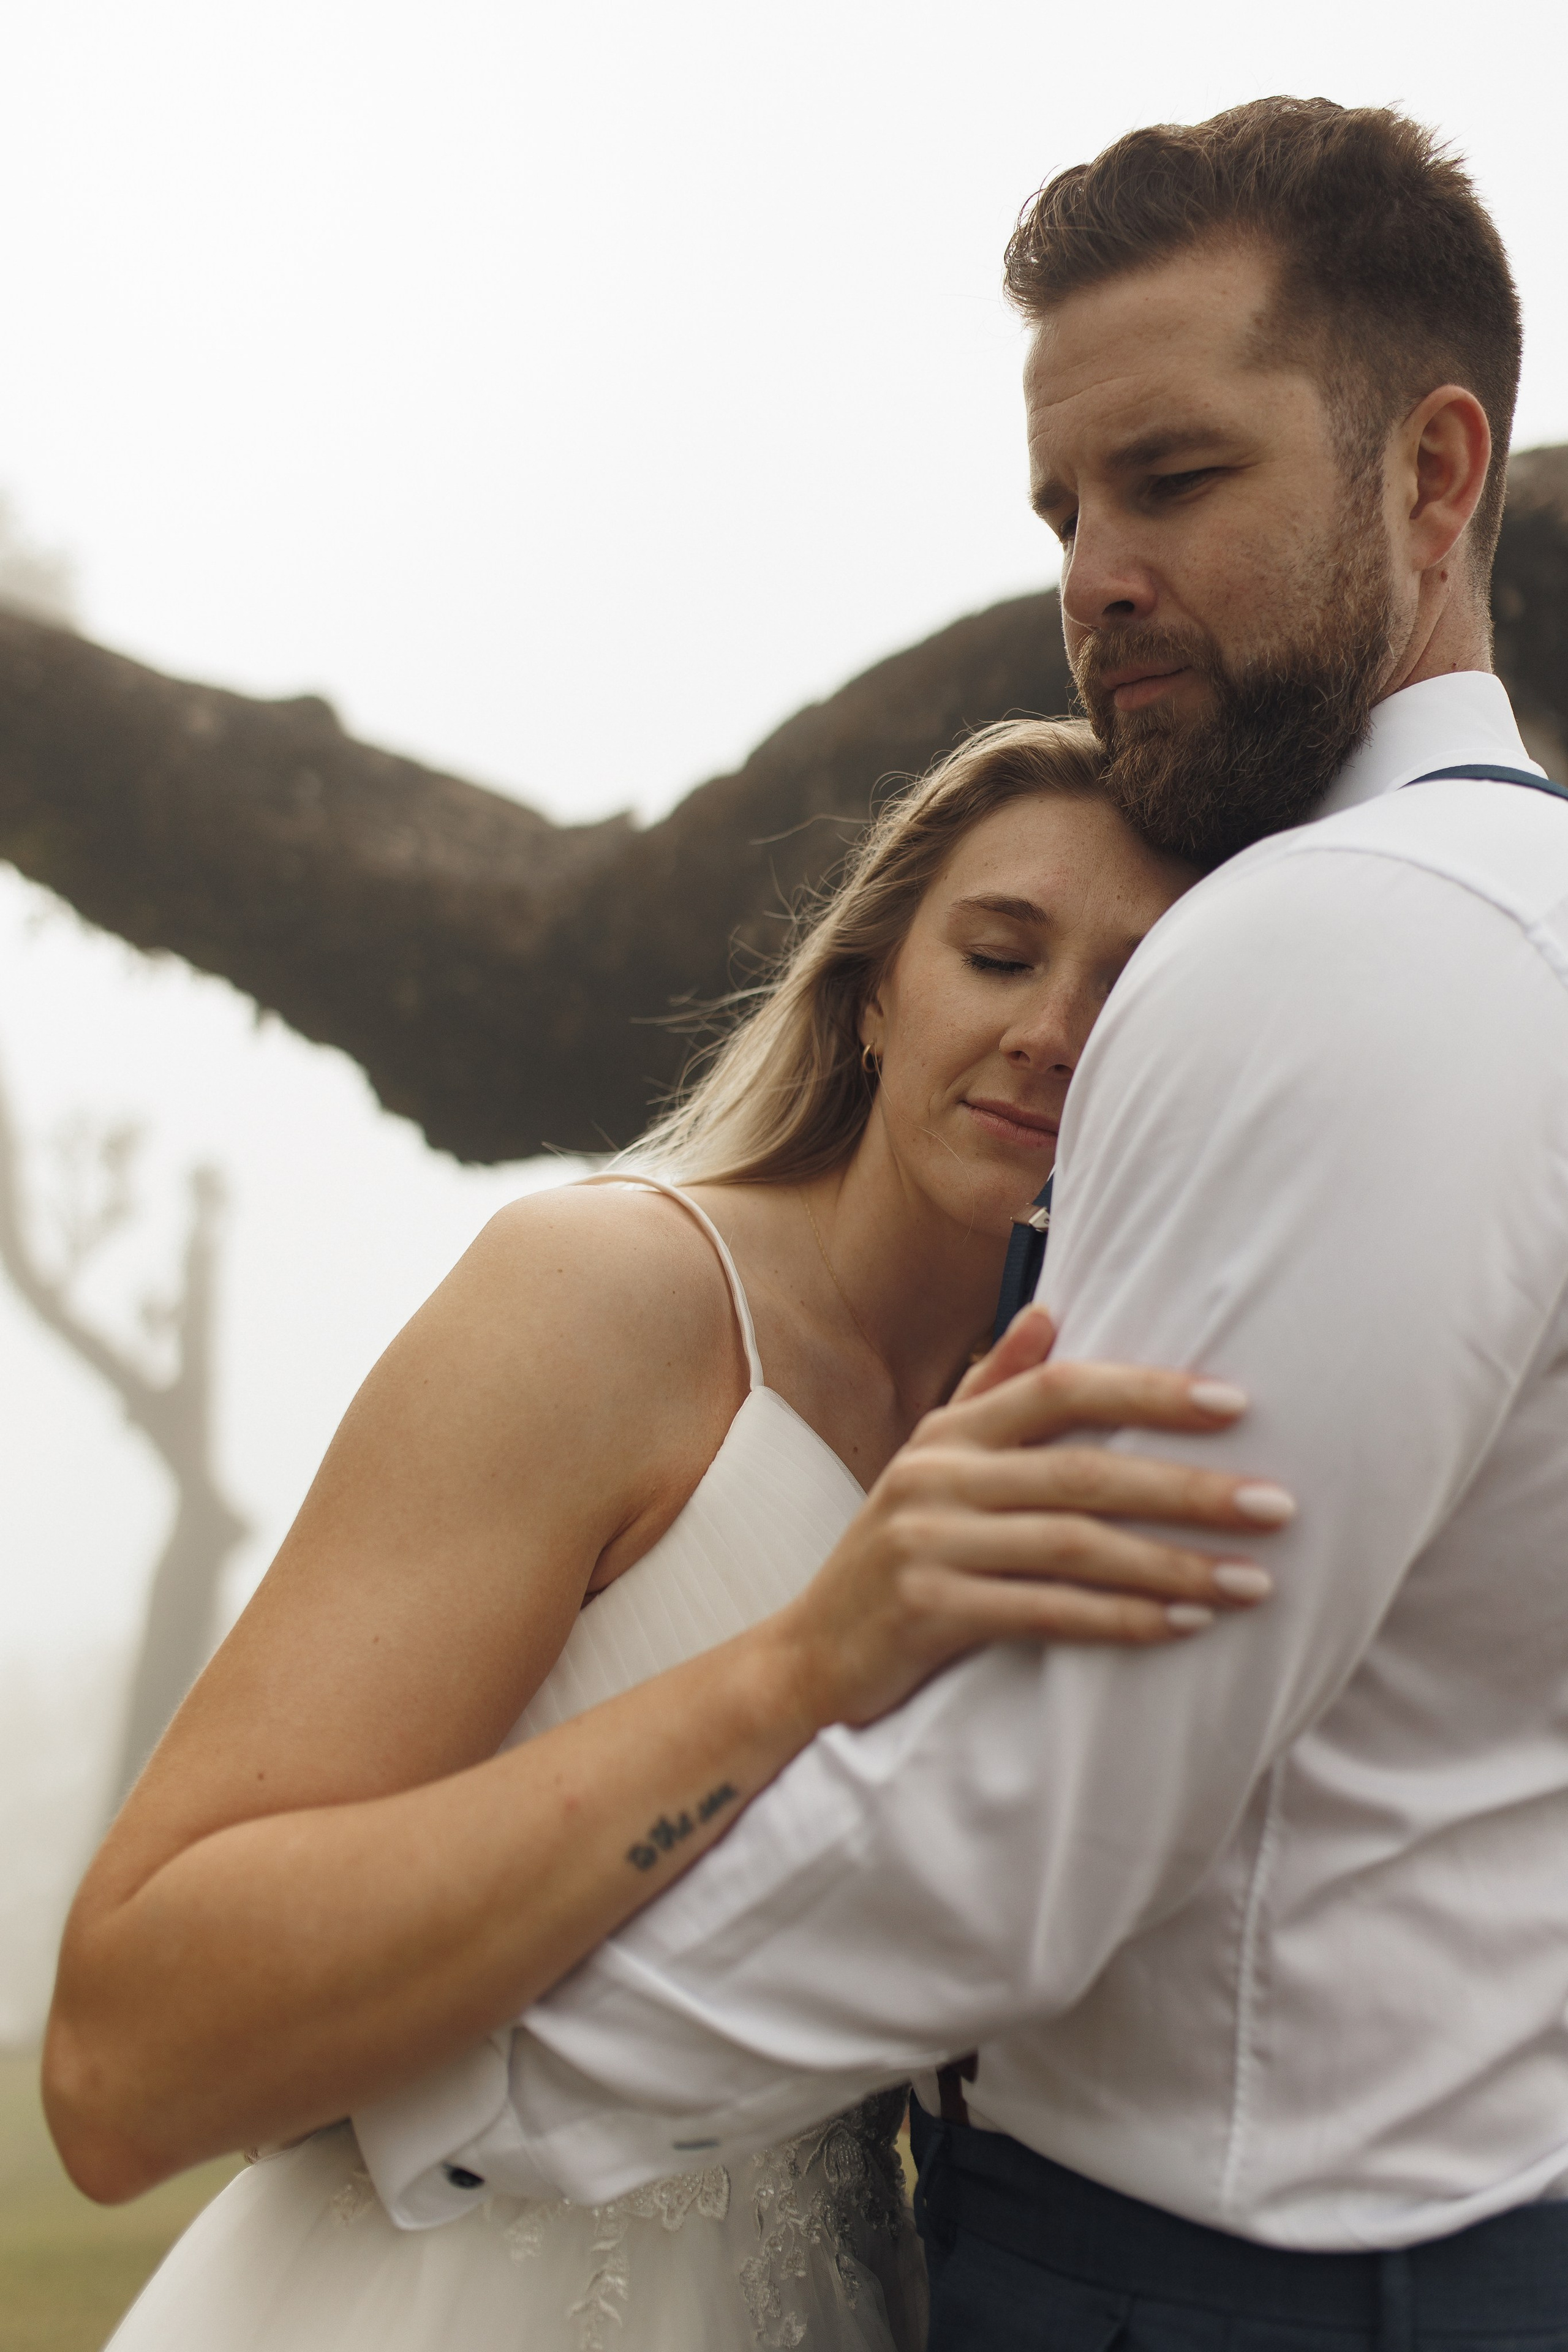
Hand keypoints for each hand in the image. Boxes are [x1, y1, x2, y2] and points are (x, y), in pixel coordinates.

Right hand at [774, 1305, 1291, 1729]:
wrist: (808, 1656)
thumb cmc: (896, 1555)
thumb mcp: (932, 1461)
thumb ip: (993, 1389)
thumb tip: (1049, 1311)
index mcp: (951, 1432)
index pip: (1061, 1390)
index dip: (1149, 1391)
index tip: (1236, 1403)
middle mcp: (938, 1477)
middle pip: (1083, 1471)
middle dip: (1188, 1487)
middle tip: (1277, 1503)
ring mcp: (929, 1544)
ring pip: (1075, 1546)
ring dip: (1173, 1564)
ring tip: (1254, 1580)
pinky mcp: (930, 1612)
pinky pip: (1047, 1614)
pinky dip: (1122, 1620)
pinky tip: (1184, 1627)